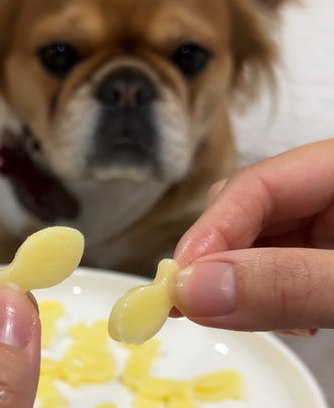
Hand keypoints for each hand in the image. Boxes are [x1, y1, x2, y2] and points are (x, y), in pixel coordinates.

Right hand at [172, 139, 333, 331]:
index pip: (255, 184)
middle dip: (221, 258)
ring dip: (239, 282)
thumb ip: (289, 283)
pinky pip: (273, 264)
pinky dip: (263, 294)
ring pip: (254, 240)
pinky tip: (276, 315)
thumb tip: (193, 290)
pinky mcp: (320, 254)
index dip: (212, 229)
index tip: (180, 279)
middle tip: (195, 303)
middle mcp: (324, 190)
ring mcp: (325, 222)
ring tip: (246, 316)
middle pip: (247, 209)